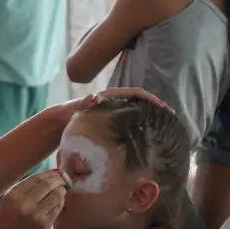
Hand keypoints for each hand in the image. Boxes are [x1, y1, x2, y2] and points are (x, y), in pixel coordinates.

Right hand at [0, 170, 70, 228]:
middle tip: (64, 179)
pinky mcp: (44, 226)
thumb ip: (26, 188)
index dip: (50, 173)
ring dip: (62, 191)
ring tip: (62, 191)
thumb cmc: (8, 221)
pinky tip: (59, 203)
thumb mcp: (10, 200)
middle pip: (48, 185)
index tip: (57, 172)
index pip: (36, 178)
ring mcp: (35, 215)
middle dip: (59, 180)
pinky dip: (60, 203)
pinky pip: (57, 209)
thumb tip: (50, 175)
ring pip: (56, 196)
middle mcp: (24, 203)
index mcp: (14, 195)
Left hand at [55, 87, 171, 124]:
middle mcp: (113, 101)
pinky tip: (147, 135)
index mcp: (108, 96)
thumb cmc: (66, 113)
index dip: (148, 98)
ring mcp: (113, 110)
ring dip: (150, 115)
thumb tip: (94, 97)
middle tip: (170, 116)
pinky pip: (129, 119)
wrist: (58, 120)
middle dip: (155, 107)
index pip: (134, 93)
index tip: (161, 106)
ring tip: (164, 125)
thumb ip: (83, 103)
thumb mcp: (73, 108)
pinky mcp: (111, 119)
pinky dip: (140, 124)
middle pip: (139, 101)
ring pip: (136, 110)